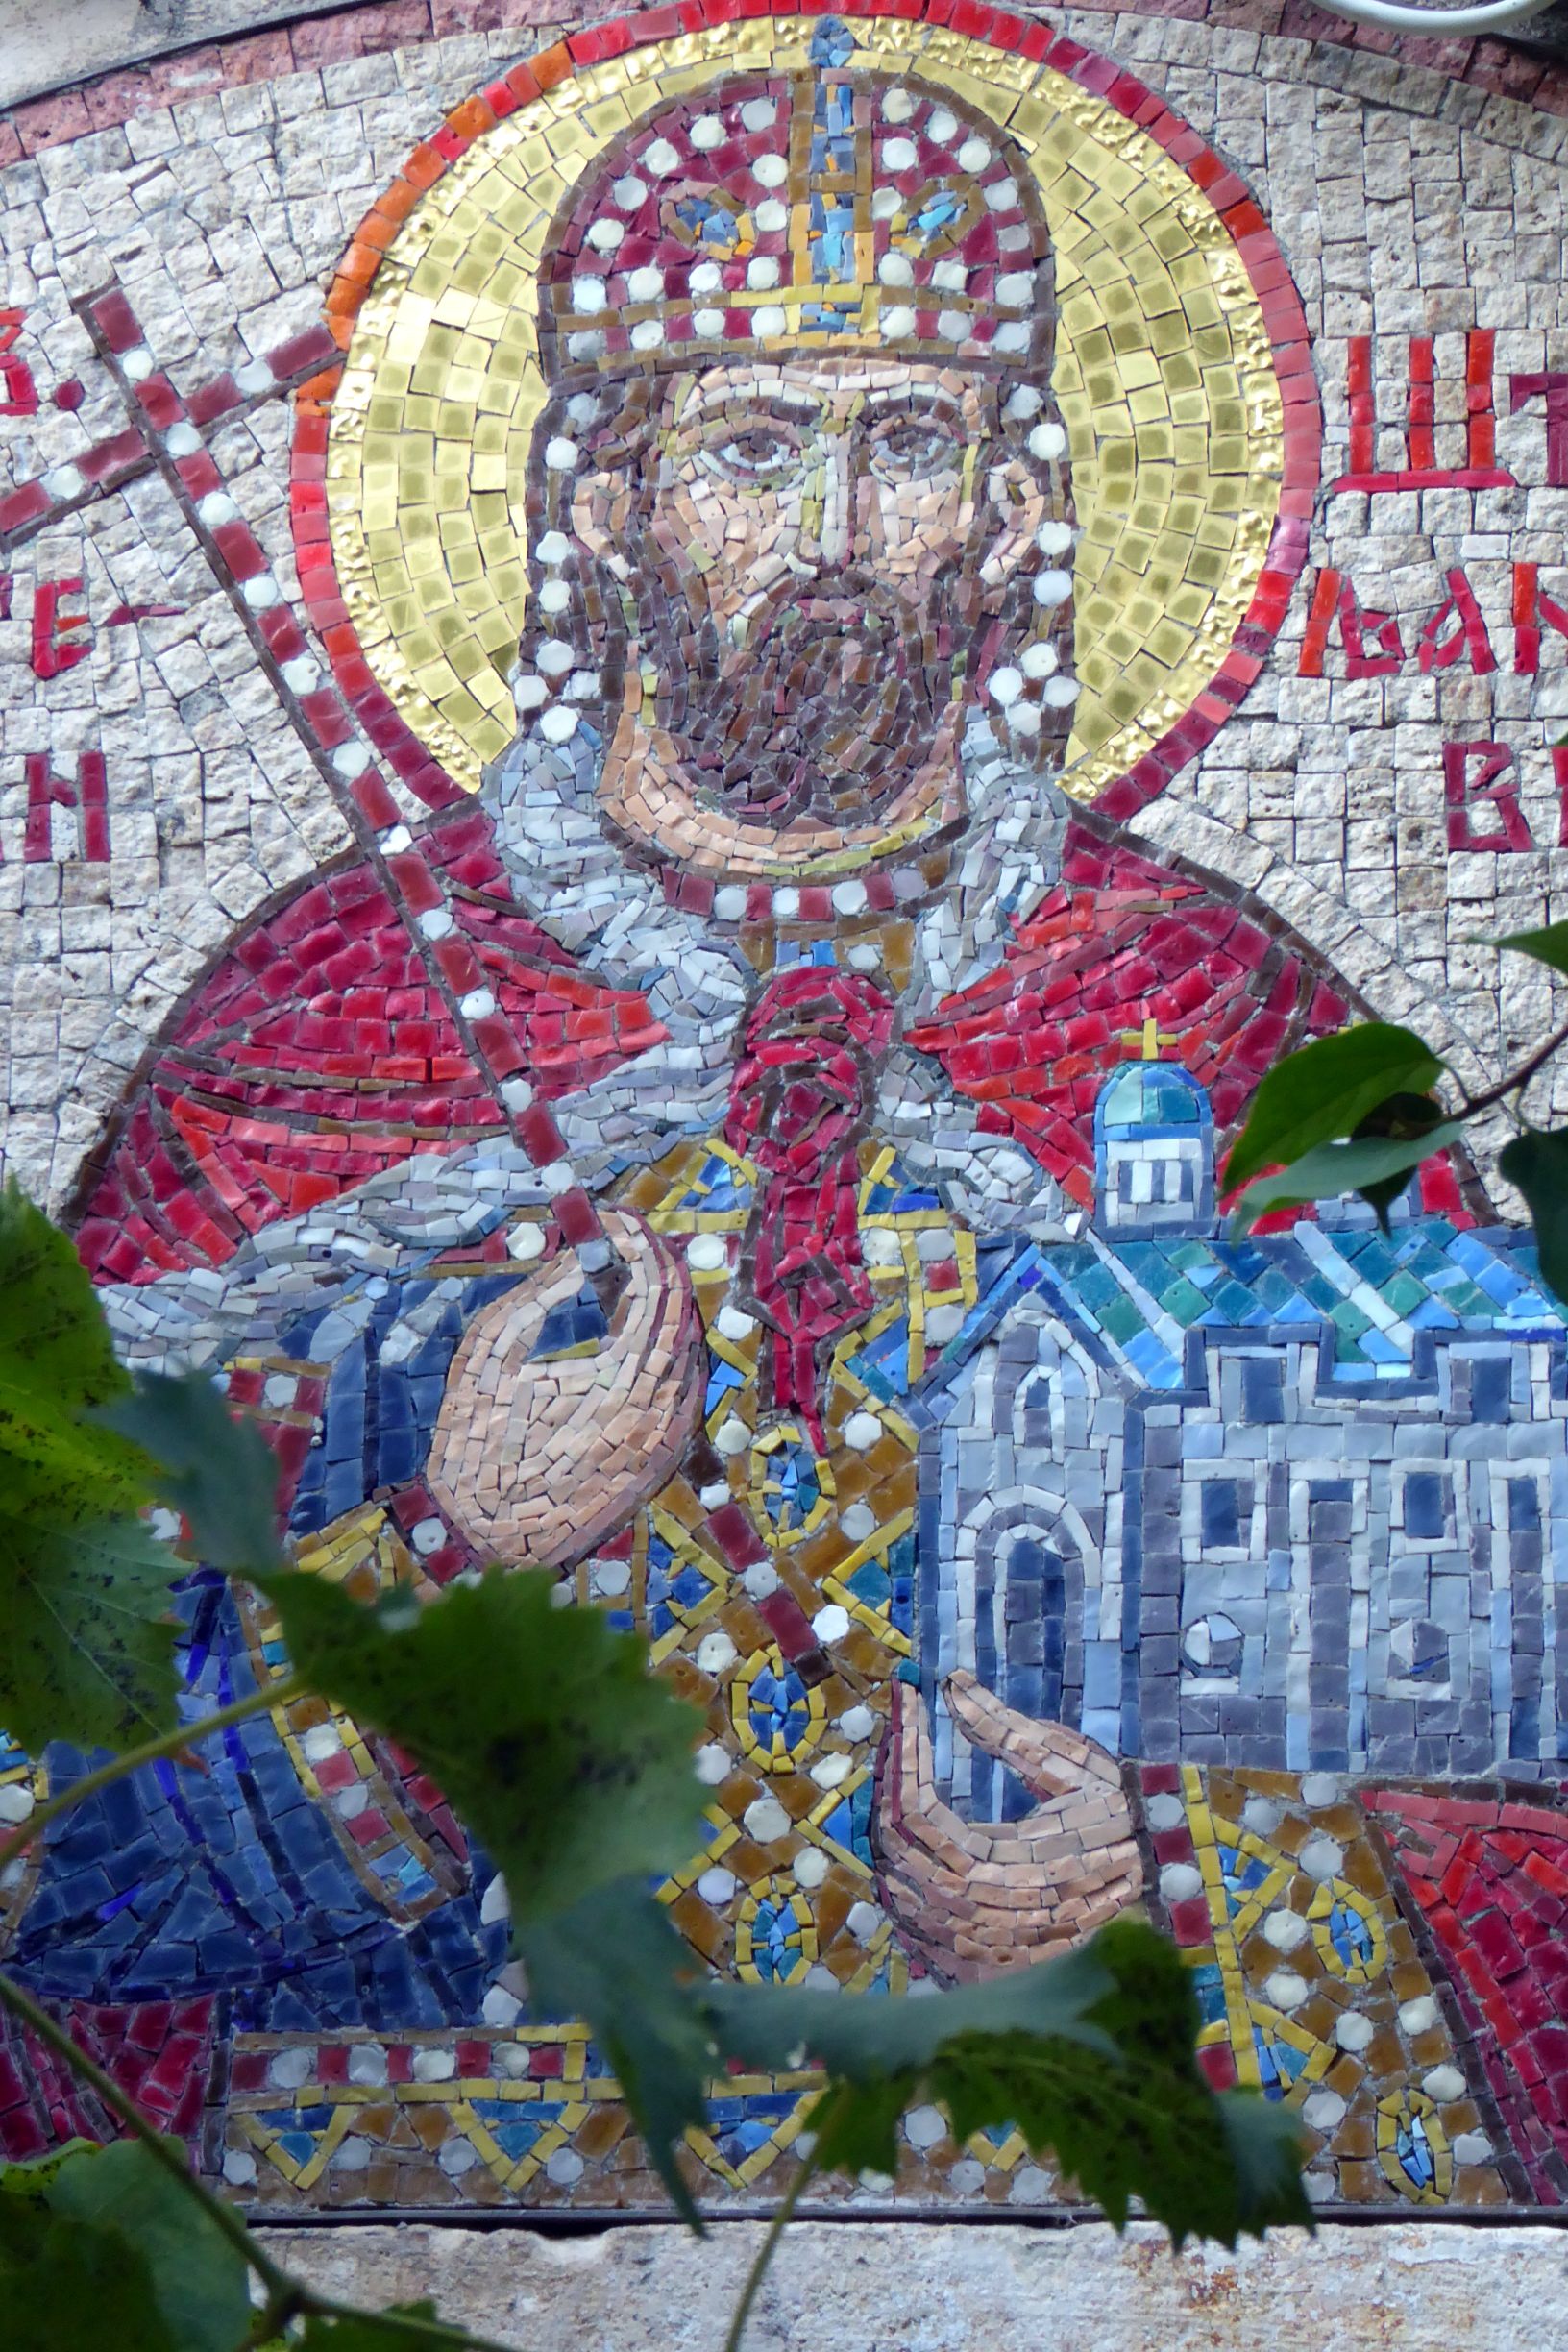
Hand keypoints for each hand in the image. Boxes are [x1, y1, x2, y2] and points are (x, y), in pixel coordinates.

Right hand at [425, 1208, 702, 1569]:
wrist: (479, 1538)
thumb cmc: (471, 1441)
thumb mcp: (490, 1351)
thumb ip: (544, 1292)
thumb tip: (585, 1250)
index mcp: (617, 1381)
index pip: (654, 1290)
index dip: (639, 1243)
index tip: (613, 1219)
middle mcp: (658, 1411)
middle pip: (682, 1315)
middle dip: (657, 1268)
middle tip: (626, 1241)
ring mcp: (668, 1440)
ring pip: (690, 1351)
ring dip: (666, 1308)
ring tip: (629, 1278)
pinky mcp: (665, 1461)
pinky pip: (685, 1390)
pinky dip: (670, 1351)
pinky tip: (640, 1334)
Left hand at [873, 1669, 1142, 1982]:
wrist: (1159, 1888)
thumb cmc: (1118, 1817)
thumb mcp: (1071, 1767)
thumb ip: (1004, 1727)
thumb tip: (952, 1682)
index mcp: (1006, 1866)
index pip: (919, 1809)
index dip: (905, 1751)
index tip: (906, 1698)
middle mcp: (981, 1914)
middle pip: (894, 1845)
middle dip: (889, 1777)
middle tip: (900, 1726)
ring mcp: (971, 1944)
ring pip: (893, 1881)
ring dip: (886, 1820)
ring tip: (901, 1763)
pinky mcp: (969, 1959)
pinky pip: (908, 1916)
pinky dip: (898, 1868)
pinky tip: (907, 1825)